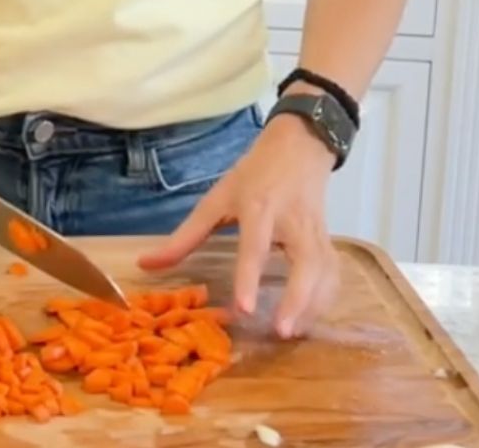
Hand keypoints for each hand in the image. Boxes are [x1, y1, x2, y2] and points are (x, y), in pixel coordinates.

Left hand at [138, 112, 339, 338]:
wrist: (300, 144)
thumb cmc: (255, 173)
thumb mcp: (217, 197)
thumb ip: (185, 235)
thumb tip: (146, 265)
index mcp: (260, 207)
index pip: (256, 247)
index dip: (250, 278)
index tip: (245, 310)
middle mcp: (293, 221)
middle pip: (305, 262)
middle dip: (297, 299)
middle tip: (281, 332)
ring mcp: (316, 230)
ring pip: (324, 271)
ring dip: (312, 305)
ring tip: (292, 334)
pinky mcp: (329, 238)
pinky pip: (332, 272)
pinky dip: (325, 298)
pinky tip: (309, 318)